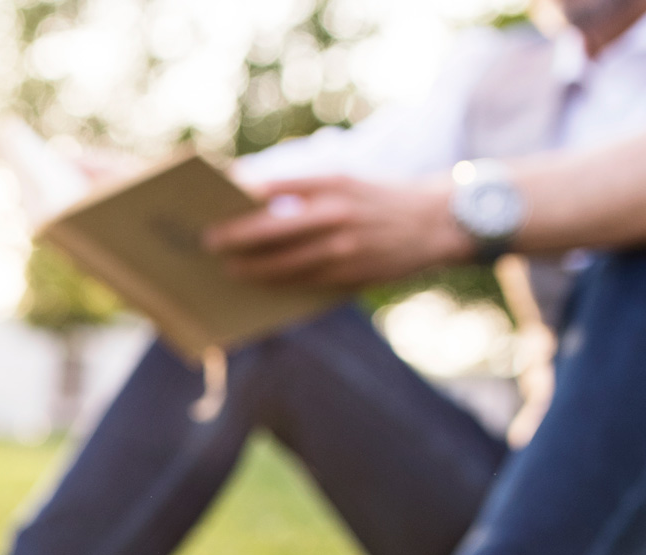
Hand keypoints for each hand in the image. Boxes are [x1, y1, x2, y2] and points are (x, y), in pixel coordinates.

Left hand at [204, 175, 472, 287]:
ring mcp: (345, 245)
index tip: (212, 201)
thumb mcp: (346, 182)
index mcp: (333, 181)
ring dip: (252, 267)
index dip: (241, 198)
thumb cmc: (380, 200)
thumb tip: (255, 204)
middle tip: (208, 242)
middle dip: (236, 237)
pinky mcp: (352, 272)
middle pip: (273, 228)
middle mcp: (337, 212)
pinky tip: (261, 282)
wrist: (437, 221)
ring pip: (286, 262)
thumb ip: (305, 192)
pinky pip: (305, 281)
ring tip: (228, 269)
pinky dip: (279, 283)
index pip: (275, 187)